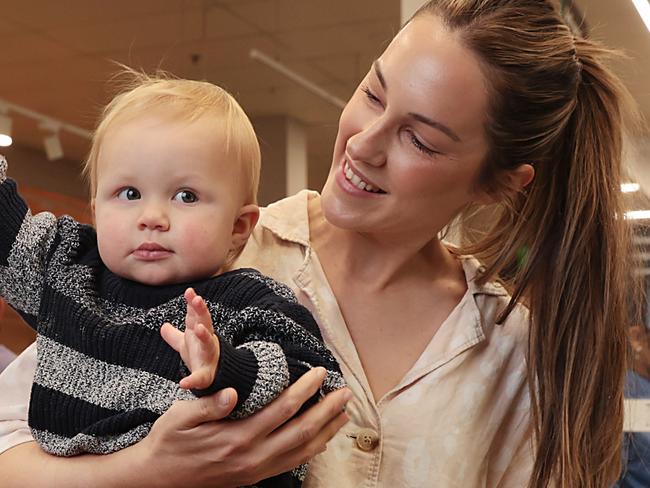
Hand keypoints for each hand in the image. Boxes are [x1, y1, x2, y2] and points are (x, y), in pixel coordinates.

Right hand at [136, 367, 351, 487]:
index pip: (281, 410)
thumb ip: (208, 406)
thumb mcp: (179, 418)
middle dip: (327, 411)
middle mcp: (251, 457)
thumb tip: (233, 393)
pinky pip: (292, 463)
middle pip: (301, 432)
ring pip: (302, 451)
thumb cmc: (169, 442)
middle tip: (346, 392)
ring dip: (326, 431)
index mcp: (235, 438)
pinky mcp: (254, 476)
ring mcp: (255, 470)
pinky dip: (312, 449)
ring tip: (344, 414)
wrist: (157, 479)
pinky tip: (322, 437)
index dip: (304, 390)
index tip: (319, 372)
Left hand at [161, 288, 220, 389]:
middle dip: (201, 310)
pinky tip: (183, 383)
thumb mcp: (186, 345)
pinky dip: (192, 381)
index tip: (189, 291)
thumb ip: (174, 335)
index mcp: (199, 332)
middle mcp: (206, 341)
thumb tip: (163, 326)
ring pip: (207, 343)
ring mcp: (208, 356)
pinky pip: (199, 377)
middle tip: (197, 299)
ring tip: (198, 328)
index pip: (196, 315)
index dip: (192, 303)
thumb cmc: (200, 357)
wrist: (216, 377)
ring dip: (204, 335)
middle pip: (205, 322)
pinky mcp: (206, 375)